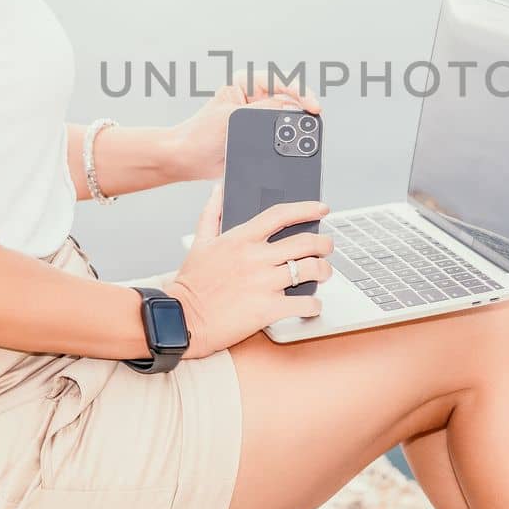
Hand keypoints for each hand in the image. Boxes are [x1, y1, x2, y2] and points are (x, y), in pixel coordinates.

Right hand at [165, 183, 333, 358]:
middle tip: (327, 247)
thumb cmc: (191, 283)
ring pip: (309, 270)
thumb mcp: (199, 243)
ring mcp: (263, 283)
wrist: (181, 319)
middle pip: (304, 242)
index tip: (321, 209)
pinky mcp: (267, 309)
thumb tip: (219, 189)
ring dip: (324, 271)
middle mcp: (255, 258)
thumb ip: (211, 213)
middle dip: (324, 243)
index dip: (306, 209)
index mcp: (241, 239)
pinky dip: (313, 305)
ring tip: (324, 273)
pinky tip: (312, 305)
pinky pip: (303, 304)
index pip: (281, 214)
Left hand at [171, 70, 320, 181]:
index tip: (312, 106)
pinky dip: (291, 139)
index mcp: (245, 83)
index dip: (300, 92)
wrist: (189, 159)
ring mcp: (259, 116)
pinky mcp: (261, 134)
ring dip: (298, 125)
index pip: (280, 81)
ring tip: (306, 135)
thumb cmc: (200, 134)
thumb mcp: (232, 118)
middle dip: (303, 108)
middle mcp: (255, 96)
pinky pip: (283, 133)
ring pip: (289, 116)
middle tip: (314, 119)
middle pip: (289, 97)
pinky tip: (296, 144)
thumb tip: (292, 110)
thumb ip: (263, 111)